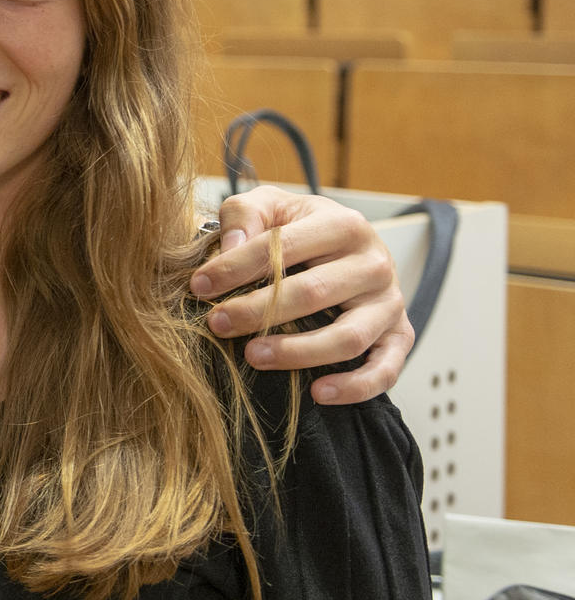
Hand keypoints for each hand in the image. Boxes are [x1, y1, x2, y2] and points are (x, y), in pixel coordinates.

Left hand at [191, 186, 410, 404]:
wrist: (346, 245)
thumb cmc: (299, 229)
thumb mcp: (269, 206)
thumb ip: (244, 214)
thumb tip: (229, 247)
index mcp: (343, 224)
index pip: (284, 247)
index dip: (236, 267)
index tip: (200, 286)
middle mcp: (374, 263)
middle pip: (314, 293)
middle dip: (258, 311)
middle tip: (217, 324)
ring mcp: (389, 302)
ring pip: (348, 337)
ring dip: (298, 352)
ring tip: (253, 356)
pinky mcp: (400, 335)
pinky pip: (386, 369)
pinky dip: (356, 386)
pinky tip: (318, 393)